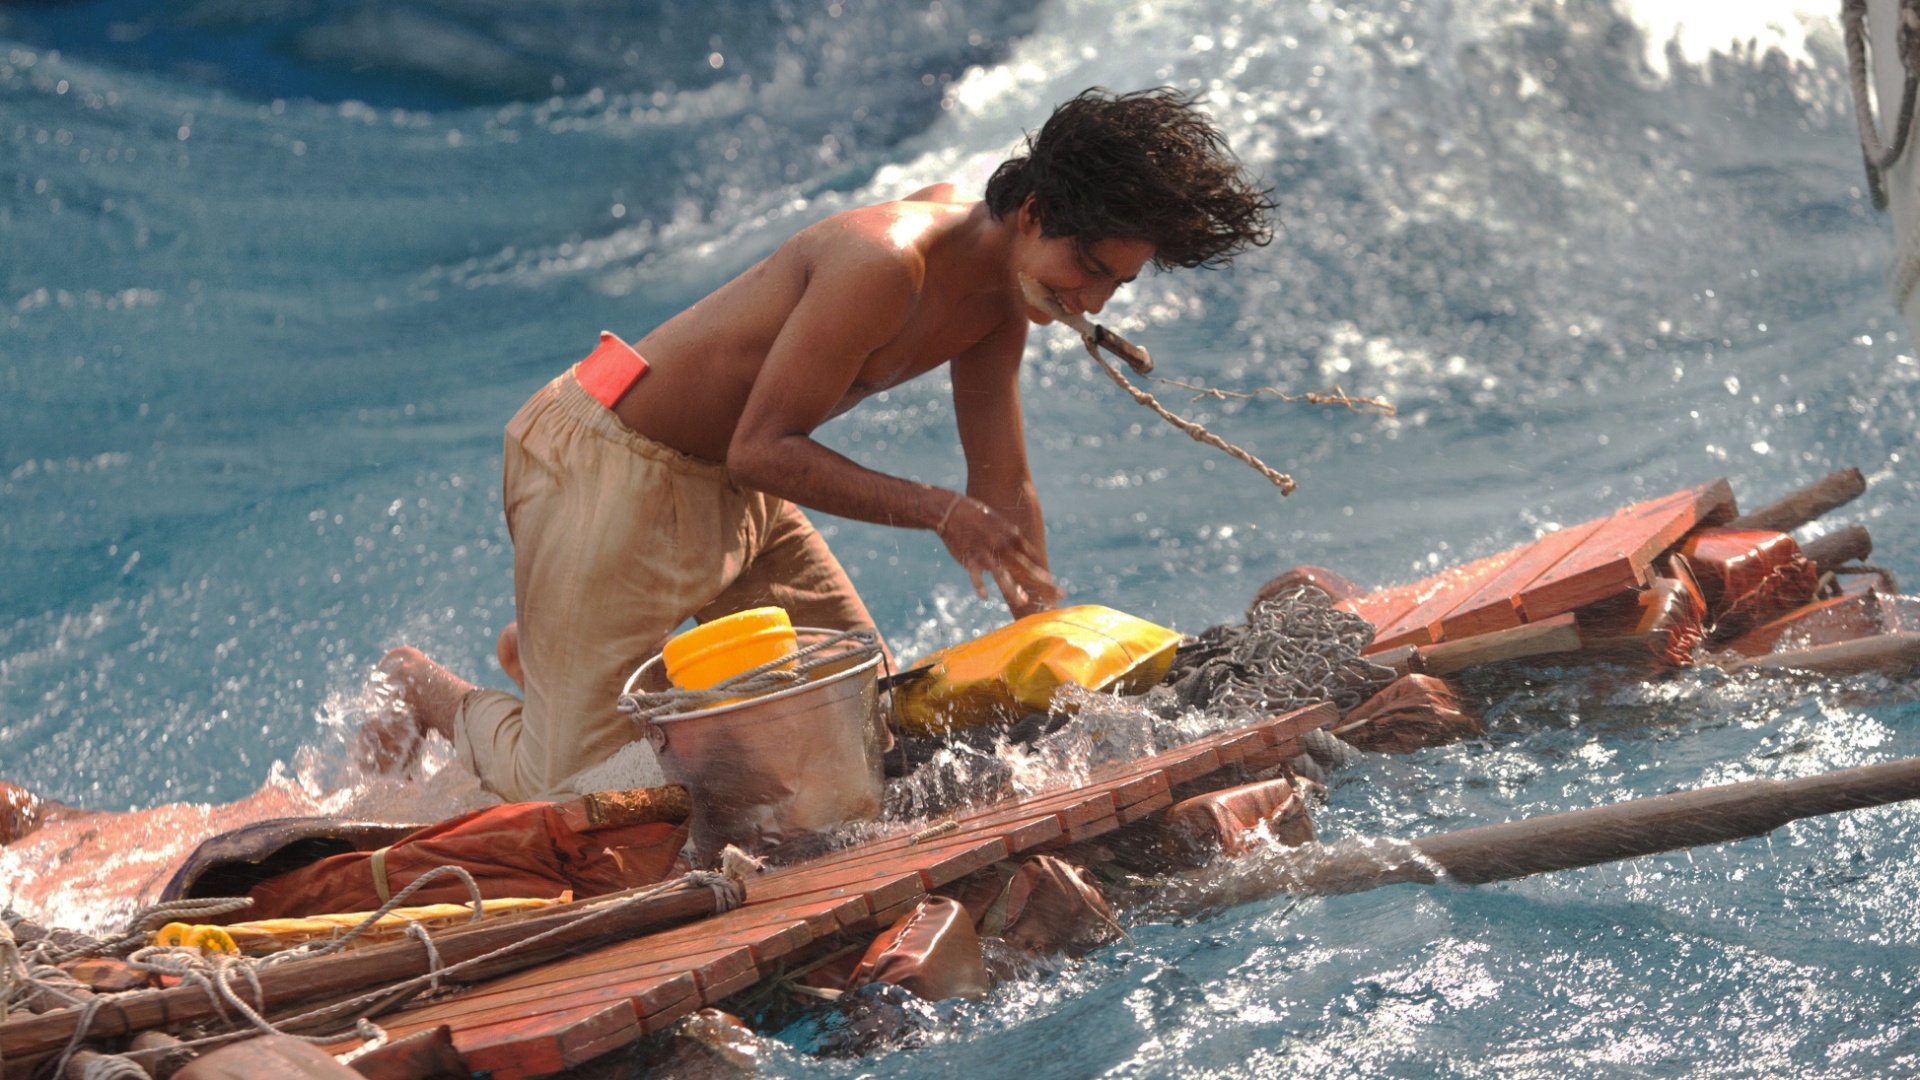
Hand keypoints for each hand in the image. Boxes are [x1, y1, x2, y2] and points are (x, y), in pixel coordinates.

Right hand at [936, 496, 1062, 614]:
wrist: (951, 510)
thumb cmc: (977, 517)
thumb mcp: (1001, 523)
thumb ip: (1015, 540)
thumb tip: (1032, 554)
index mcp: (1011, 536)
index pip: (1032, 557)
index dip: (1043, 573)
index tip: (1056, 588)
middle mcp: (1002, 544)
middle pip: (1024, 566)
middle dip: (1042, 581)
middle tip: (1059, 593)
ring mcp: (985, 551)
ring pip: (1002, 573)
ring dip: (1013, 588)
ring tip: (1023, 602)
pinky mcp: (969, 557)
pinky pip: (975, 574)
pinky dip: (979, 585)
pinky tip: (984, 596)